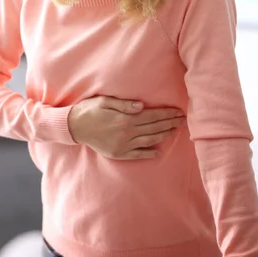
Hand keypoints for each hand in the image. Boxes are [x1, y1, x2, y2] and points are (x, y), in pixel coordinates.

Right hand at [68, 95, 184, 159]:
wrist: (74, 127)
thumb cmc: (89, 110)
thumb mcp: (105, 101)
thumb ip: (124, 104)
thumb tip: (142, 106)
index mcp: (125, 119)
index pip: (152, 115)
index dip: (167, 114)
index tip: (178, 112)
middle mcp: (126, 133)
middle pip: (154, 128)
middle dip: (170, 123)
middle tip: (183, 120)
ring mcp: (123, 145)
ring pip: (148, 140)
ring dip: (163, 135)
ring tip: (174, 131)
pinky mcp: (118, 153)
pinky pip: (137, 154)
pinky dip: (148, 153)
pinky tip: (158, 151)